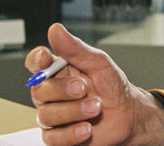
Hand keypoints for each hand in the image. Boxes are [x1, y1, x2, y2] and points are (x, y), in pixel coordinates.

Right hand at [25, 23, 163, 145]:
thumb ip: (76, 49)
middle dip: (63, 89)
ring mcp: (54, 115)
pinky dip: (72, 133)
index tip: (46, 57)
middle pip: (39, 90)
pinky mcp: (58, 137)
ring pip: (46, 115)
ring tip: (96, 107)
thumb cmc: (112, 86)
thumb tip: (56, 30)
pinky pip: (53, 138)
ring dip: (74, 111)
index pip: (35, 64)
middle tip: (84, 89)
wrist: (128, 114)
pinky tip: (87, 128)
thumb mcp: (99, 63)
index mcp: (59, 72)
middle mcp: (52, 93)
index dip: (36, 60)